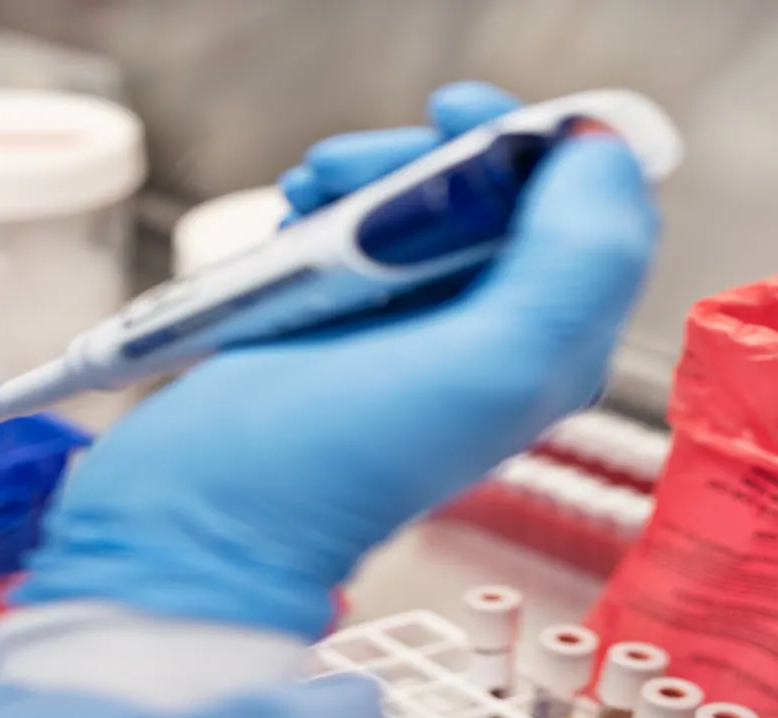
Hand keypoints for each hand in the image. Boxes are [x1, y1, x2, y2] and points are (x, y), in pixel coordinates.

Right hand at [15, 82, 659, 638]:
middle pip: (490, 192)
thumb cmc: (328, 467)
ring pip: (414, 206)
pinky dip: (318, 212)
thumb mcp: (489, 366)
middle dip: (422, 157)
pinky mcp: (334, 327)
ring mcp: (405, 330)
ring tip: (304, 195)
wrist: (198, 517)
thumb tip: (595, 161)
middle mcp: (485, 334)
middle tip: (349, 171)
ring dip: (362, 178)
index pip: (579, 206)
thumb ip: (575, 262)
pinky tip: (286, 224)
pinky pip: (347, 236)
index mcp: (546, 343)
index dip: (531, 145)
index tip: (458, 124)